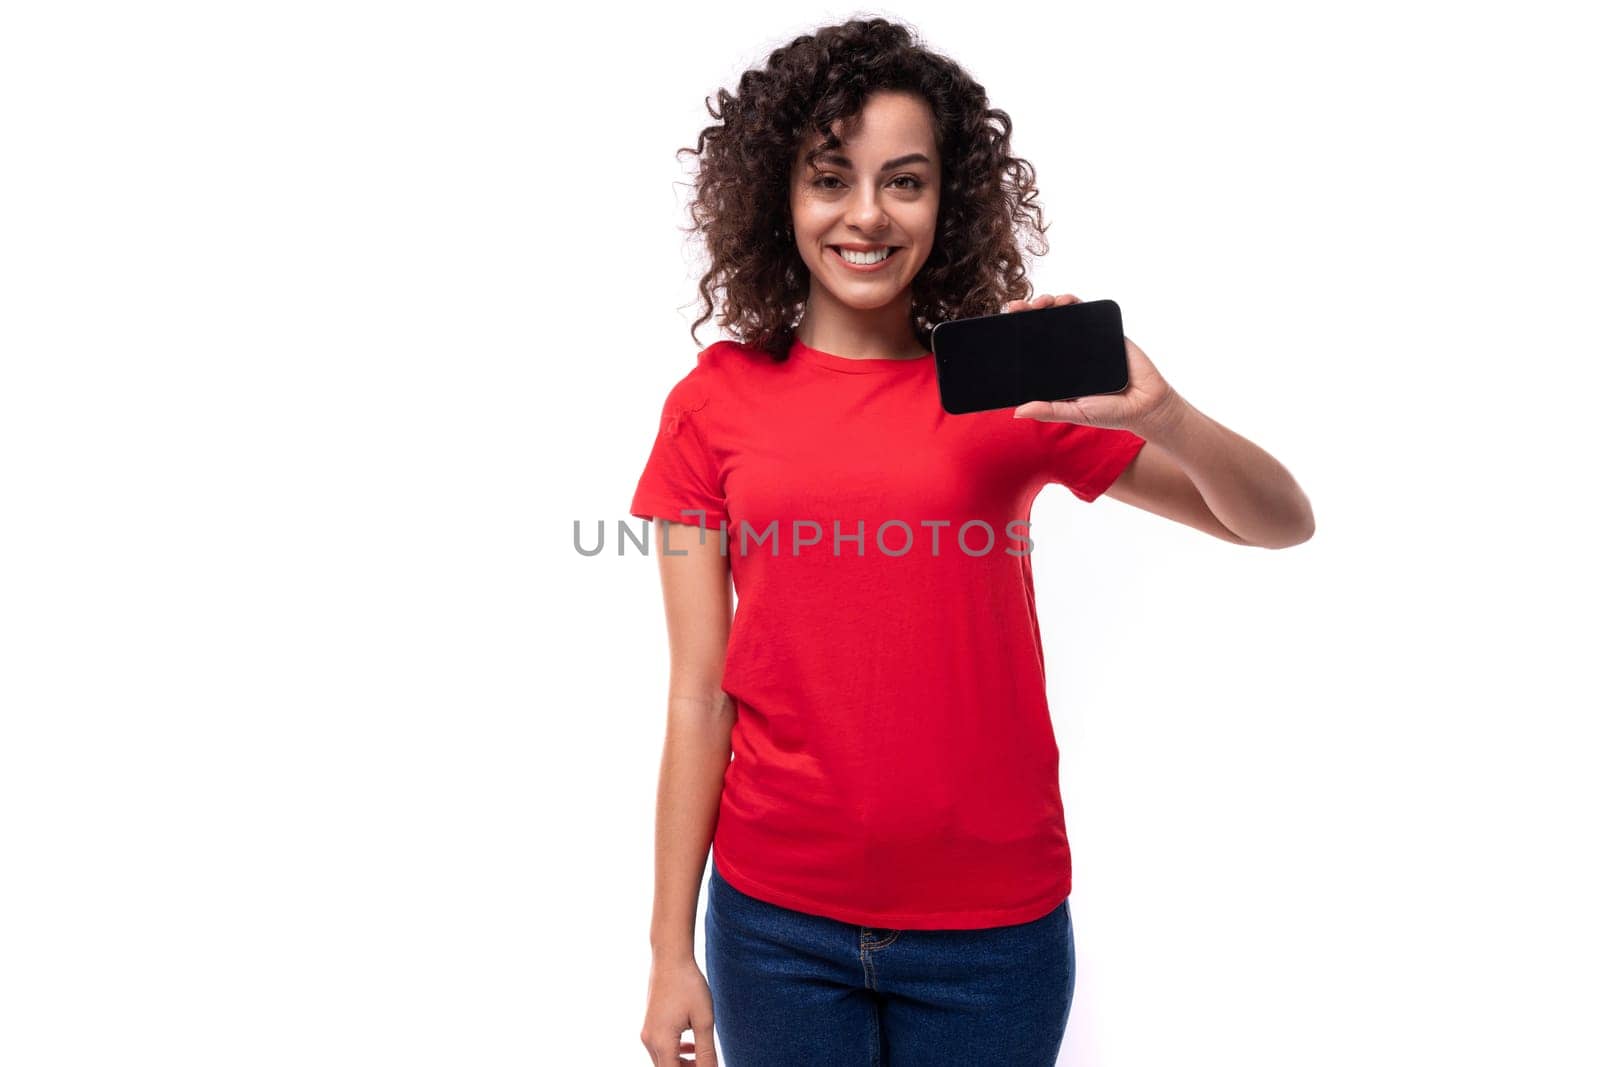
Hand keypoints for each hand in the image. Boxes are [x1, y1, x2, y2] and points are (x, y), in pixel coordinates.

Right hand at [640, 955, 717, 1064]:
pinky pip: (661, 1048)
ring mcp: (647, 1032)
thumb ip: (707, 1051)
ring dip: (682, 1064)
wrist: (670, 958)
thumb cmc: (689, 985)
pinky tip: (692, 1046)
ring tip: (703, 1059)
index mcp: (662, 1042)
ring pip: (663, 1061)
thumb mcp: (704, 1020)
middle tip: (708, 1064)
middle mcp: (649, 1040)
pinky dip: (676, 1053)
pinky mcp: (649, 1025)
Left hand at [1003, 293, 1179, 433]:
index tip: (1005, 324)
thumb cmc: (1109, 412)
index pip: (1031, 348)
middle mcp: (1068, 353)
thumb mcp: (1074, 413)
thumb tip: (1018, 411)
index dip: (1018, 335)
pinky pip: (1087, 313)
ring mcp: (1085, 341)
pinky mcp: (1104, 332)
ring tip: (1042, 302)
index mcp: (1056, 371)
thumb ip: (1048, 411)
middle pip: (1043, 327)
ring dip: (1049, 303)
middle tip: (1018, 308)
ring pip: (1063, 316)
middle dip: (1029, 313)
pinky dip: (1074, 303)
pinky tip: (1065, 300)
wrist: (1146, 404)